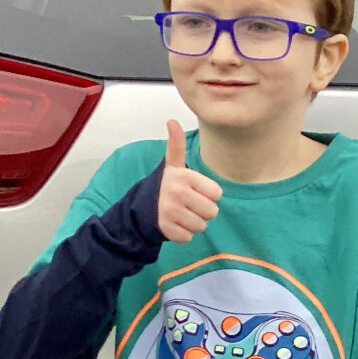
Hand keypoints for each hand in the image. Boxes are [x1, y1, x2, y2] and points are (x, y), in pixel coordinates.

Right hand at [157, 120, 221, 243]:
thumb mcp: (172, 165)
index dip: (208, 195)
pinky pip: (188, 237)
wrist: (140, 208)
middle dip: (202, 211)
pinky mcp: (166, 229)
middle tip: (187, 205)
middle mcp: (177, 193)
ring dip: (193, 223)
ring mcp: (171, 212)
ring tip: (180, 214)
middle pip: (212, 212)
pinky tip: (174, 224)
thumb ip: (176, 145)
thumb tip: (172, 121)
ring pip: (201, 226)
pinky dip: (182, 234)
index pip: (217, 194)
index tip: (194, 191)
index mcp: (184, 176)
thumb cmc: (165, 185)